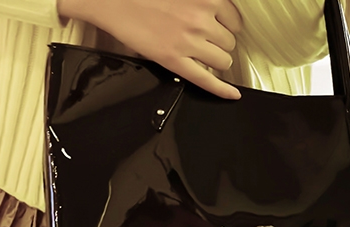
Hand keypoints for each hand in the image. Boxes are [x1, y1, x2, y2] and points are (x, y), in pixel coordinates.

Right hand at [59, 0, 242, 99]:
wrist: (114, 2)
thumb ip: (203, 4)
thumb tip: (217, 18)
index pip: (235, 22)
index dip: (227, 28)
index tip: (222, 30)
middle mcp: (201, 20)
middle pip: (229, 43)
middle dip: (219, 44)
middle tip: (204, 41)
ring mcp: (189, 42)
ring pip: (223, 61)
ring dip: (216, 61)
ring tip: (201, 56)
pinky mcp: (174, 60)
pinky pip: (207, 80)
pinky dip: (222, 90)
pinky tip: (232, 94)